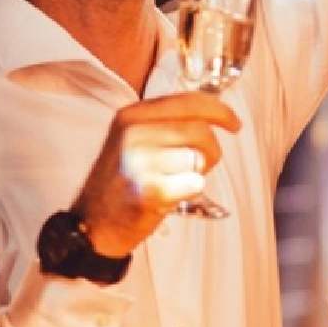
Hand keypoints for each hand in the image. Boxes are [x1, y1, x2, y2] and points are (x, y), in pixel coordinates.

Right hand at [72, 92, 240, 257]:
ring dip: (196, 173)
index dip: (219, 111)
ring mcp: (139, 162)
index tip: (234, 124)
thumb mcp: (134, 140)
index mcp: (131, 115)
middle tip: (199, 167)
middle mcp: (133, 133)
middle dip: (211, 151)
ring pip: (198, 158)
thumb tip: (213, 113)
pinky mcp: (149, 190)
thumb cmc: (122, 182)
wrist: (93, 224)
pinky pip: (194, 183)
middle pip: (200, 130)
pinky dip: (189, 192)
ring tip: (174, 182)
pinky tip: (169, 197)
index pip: (188, 102)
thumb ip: (167, 123)